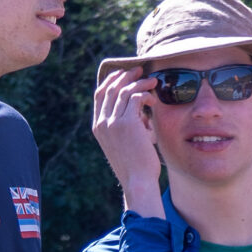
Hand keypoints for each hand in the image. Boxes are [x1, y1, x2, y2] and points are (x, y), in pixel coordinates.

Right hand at [92, 67, 165, 215]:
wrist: (137, 181)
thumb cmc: (136, 165)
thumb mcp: (124, 143)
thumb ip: (126, 125)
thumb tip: (138, 107)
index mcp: (98, 127)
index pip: (100, 95)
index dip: (111, 80)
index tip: (123, 74)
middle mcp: (102, 123)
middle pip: (111, 88)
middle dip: (126, 76)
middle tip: (140, 70)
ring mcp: (113, 122)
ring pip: (124, 91)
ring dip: (140, 83)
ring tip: (153, 81)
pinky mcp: (127, 123)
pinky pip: (135, 98)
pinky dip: (145, 94)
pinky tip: (153, 100)